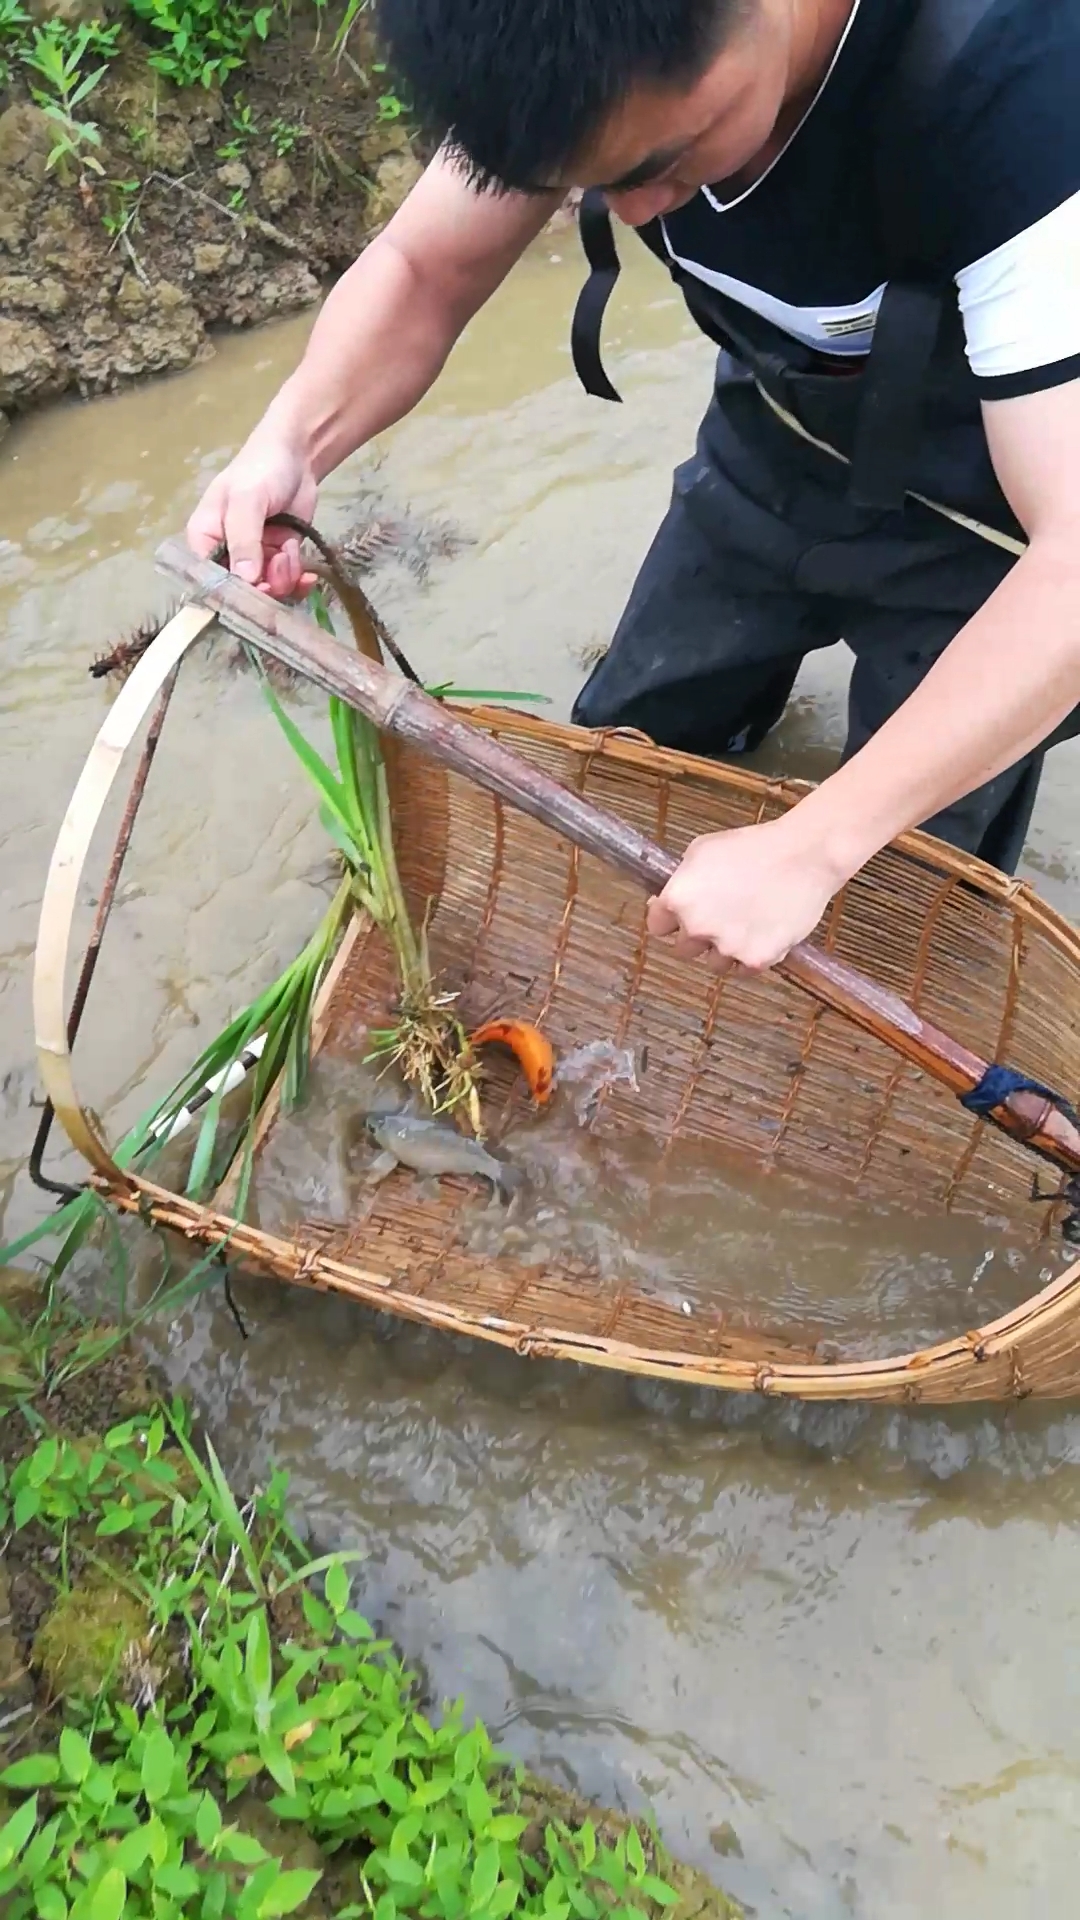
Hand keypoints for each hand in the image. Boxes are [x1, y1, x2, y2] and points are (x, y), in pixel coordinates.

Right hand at [186, 426, 318, 596]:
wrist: (298, 457)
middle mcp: (226, 554)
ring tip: (288, 550)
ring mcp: (254, 559)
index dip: (232, 592)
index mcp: (204, 539)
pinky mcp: (279, 559)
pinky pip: (286, 583)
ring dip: (283, 578)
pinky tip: (307, 572)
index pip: (209, 580)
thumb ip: (243, 540)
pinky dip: (298, 579)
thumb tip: (245, 580)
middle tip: (279, 560)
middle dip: (264, 584)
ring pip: (267, 591)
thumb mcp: (247, 501)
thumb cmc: (260, 470)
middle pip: (241, 591)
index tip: (256, 585)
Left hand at [646, 815, 842, 971]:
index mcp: (679, 898)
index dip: (669, 921)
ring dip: (723, 949)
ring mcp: (727, 946)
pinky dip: (749, 956)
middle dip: (696, 936)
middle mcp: (698, 926)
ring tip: (744, 924)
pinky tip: (760, 933)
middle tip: (718, 918)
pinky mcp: (757, 959)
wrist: (804, 855)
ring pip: (714, 963)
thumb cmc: (755, 846)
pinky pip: (743, 970)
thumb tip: (665, 901)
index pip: (656, 927)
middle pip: (683, 950)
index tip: (678, 918)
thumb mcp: (702, 851)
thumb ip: (681, 881)